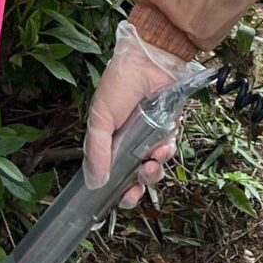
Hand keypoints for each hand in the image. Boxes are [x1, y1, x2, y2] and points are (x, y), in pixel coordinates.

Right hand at [84, 27, 182, 208]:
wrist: (149, 61)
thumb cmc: (119, 85)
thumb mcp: (100, 118)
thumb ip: (96, 150)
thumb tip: (93, 183)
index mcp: (108, 144)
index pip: (110, 176)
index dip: (116, 192)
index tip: (118, 201)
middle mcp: (129, 145)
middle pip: (134, 179)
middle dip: (136, 189)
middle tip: (135, 190)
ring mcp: (150, 138)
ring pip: (154, 169)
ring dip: (152, 173)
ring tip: (150, 165)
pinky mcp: (169, 130)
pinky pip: (169, 151)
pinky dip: (166, 153)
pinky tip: (163, 147)